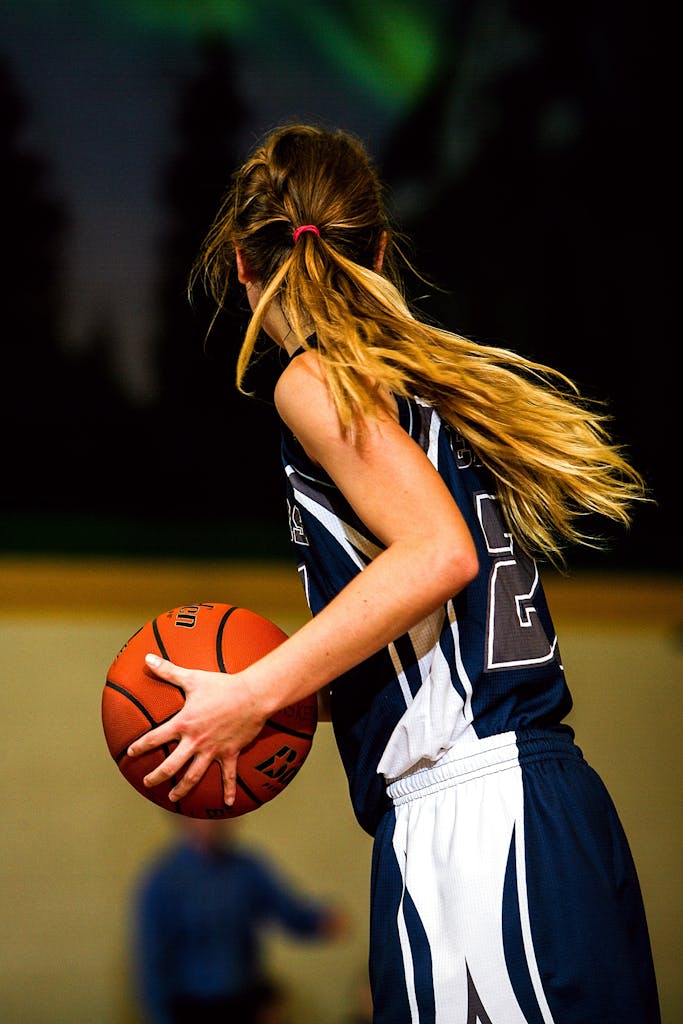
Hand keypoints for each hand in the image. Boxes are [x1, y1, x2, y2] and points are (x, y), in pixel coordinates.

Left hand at [126, 653, 267, 804]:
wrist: (252, 696)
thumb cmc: (222, 685)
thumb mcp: (192, 677)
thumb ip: (168, 670)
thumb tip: (148, 657)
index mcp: (183, 724)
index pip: (155, 738)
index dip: (140, 747)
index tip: (131, 753)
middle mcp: (195, 741)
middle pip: (171, 766)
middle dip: (157, 776)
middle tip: (147, 783)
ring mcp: (212, 750)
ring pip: (193, 776)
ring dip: (182, 790)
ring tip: (172, 798)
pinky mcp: (230, 754)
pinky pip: (229, 777)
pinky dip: (228, 791)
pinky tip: (227, 804)